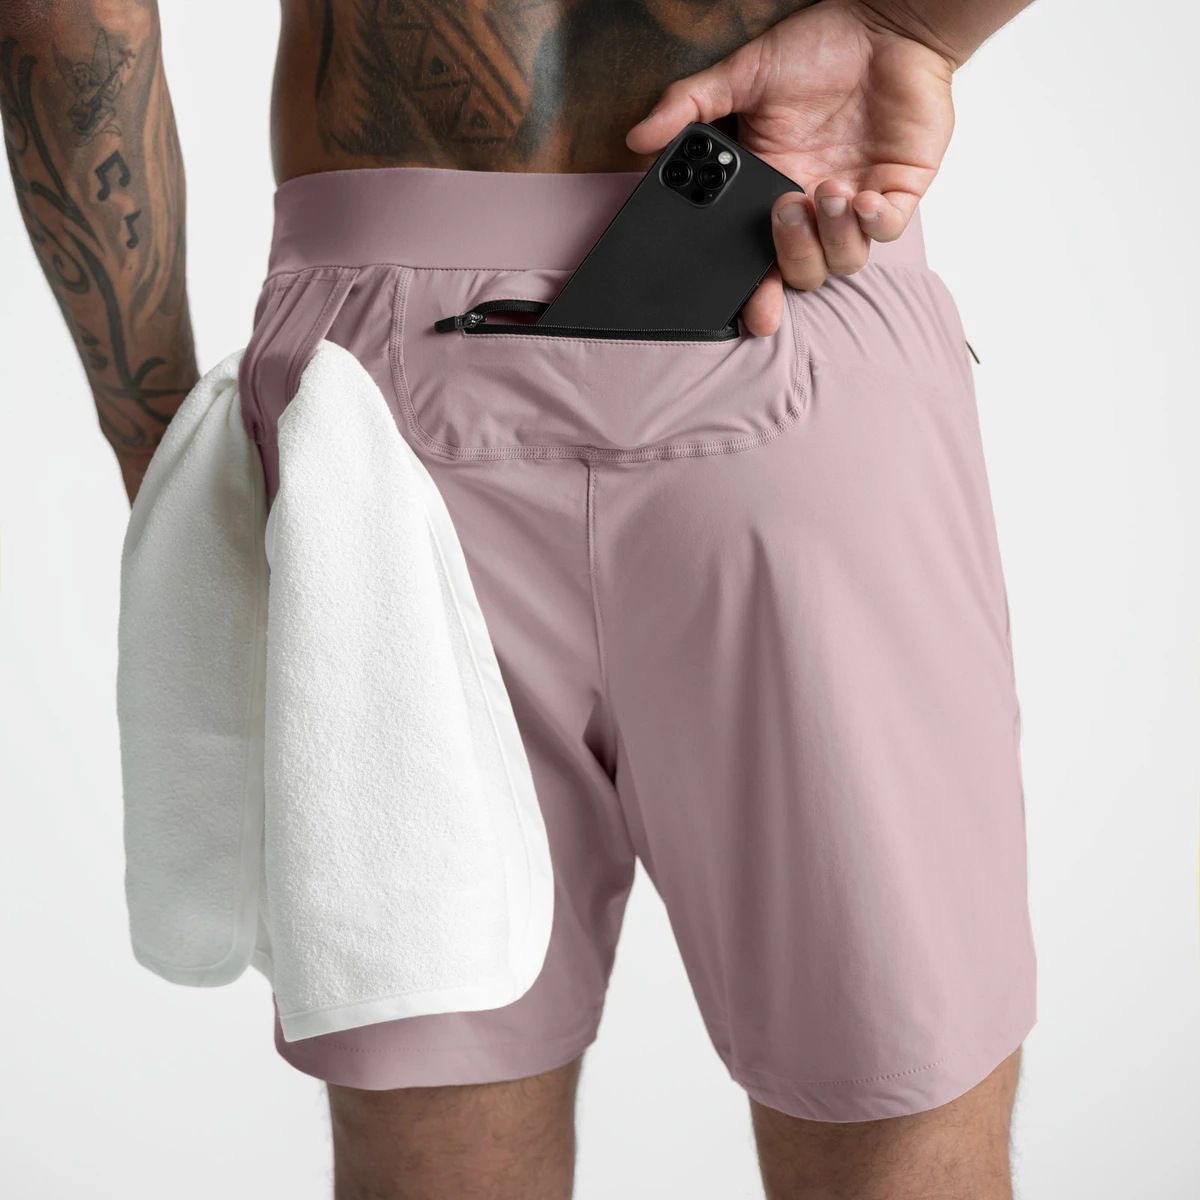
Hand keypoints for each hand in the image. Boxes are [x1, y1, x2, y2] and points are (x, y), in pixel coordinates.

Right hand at [626, 0, 956, 334]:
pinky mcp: (899, 191)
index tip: (754, 314)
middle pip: (804, 273)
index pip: (763, 264)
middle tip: (785, 208)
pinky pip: (888, 232)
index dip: (758, 297)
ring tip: (825, 191)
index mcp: (773, 193)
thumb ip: (688, 106)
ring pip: (846, 261)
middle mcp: (814, 207)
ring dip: (832, 237)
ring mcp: (858, 202)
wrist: (883, 20)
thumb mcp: (741, 75)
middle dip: (793, 254)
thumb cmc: (818, 47)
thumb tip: (638, 138)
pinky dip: (874, 224)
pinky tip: (862, 198)